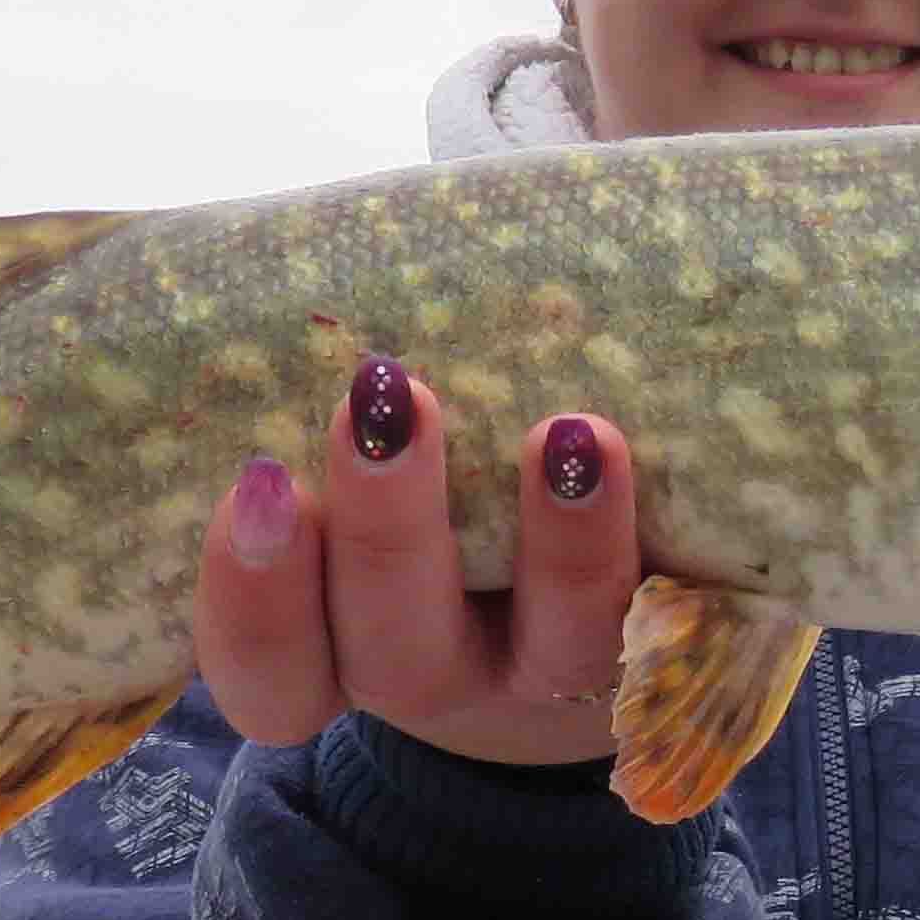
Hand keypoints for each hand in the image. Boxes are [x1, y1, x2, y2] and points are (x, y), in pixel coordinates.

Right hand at [194, 353, 643, 768]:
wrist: (589, 562)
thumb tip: (243, 243)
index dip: (253, 599)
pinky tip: (654, 464)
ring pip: (552, 646)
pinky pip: (676, 626)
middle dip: (388, 526)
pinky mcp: (668, 647)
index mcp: (328, 645)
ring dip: (561, 544)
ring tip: (570, 433)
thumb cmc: (421, 468)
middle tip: (389, 397)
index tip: (259, 476)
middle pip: (392, 648)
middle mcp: (433, 675)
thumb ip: (303, 378)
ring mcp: (556, 675)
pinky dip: (665, 548)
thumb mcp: (338, 445)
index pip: (265, 670)